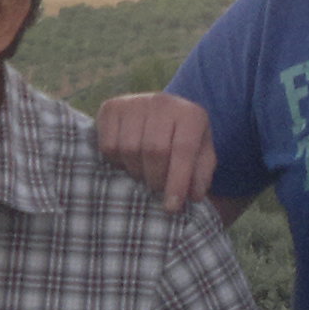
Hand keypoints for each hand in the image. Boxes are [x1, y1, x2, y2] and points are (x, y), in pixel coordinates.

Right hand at [91, 90, 215, 211]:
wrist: (158, 113)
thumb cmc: (181, 139)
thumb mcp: (199, 155)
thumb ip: (200, 174)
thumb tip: (193, 195)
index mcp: (190, 114)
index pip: (183, 149)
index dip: (178, 181)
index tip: (172, 207)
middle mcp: (162, 102)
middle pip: (154, 150)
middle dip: (155, 178)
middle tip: (157, 188)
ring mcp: (134, 102)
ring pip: (129, 148)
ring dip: (135, 171)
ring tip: (143, 172)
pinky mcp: (111, 108)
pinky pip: (108, 145)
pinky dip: (116, 161)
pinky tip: (127, 160)